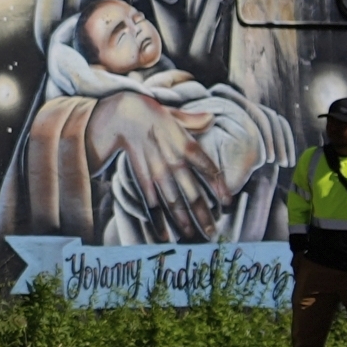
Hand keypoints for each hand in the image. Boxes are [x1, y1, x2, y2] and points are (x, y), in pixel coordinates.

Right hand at [89, 90, 223, 240]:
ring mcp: (154, 167)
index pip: (207, 167)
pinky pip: (149, 197)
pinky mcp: (139, 173)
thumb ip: (193, 120)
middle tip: (212, 232)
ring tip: (192, 235)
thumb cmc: (148, 112)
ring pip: (170, 198)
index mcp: (184, 143)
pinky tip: (163, 232)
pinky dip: (156, 216)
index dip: (218, 186)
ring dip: (182, 218)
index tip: (227, 202)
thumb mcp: (173, 113)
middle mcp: (171, 158)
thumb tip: (212, 118)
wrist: (118, 111)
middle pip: (190, 190)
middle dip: (202, 212)